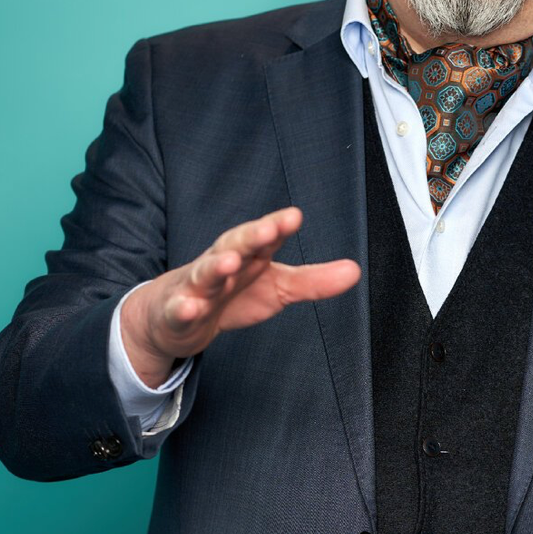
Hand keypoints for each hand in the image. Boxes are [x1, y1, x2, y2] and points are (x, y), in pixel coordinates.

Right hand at [120, 206, 360, 385]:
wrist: (177, 316)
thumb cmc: (232, 294)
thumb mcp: (277, 288)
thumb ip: (313, 281)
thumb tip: (355, 271)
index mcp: (248, 254)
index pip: (264, 237)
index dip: (277, 227)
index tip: (294, 217)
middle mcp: (222, 262)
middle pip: (235, 245)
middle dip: (251, 236)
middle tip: (269, 229)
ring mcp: (197, 286)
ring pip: (206, 273)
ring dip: (216, 266)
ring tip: (230, 262)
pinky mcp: (178, 312)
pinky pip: (180, 309)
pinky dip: (184, 308)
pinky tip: (191, 307)